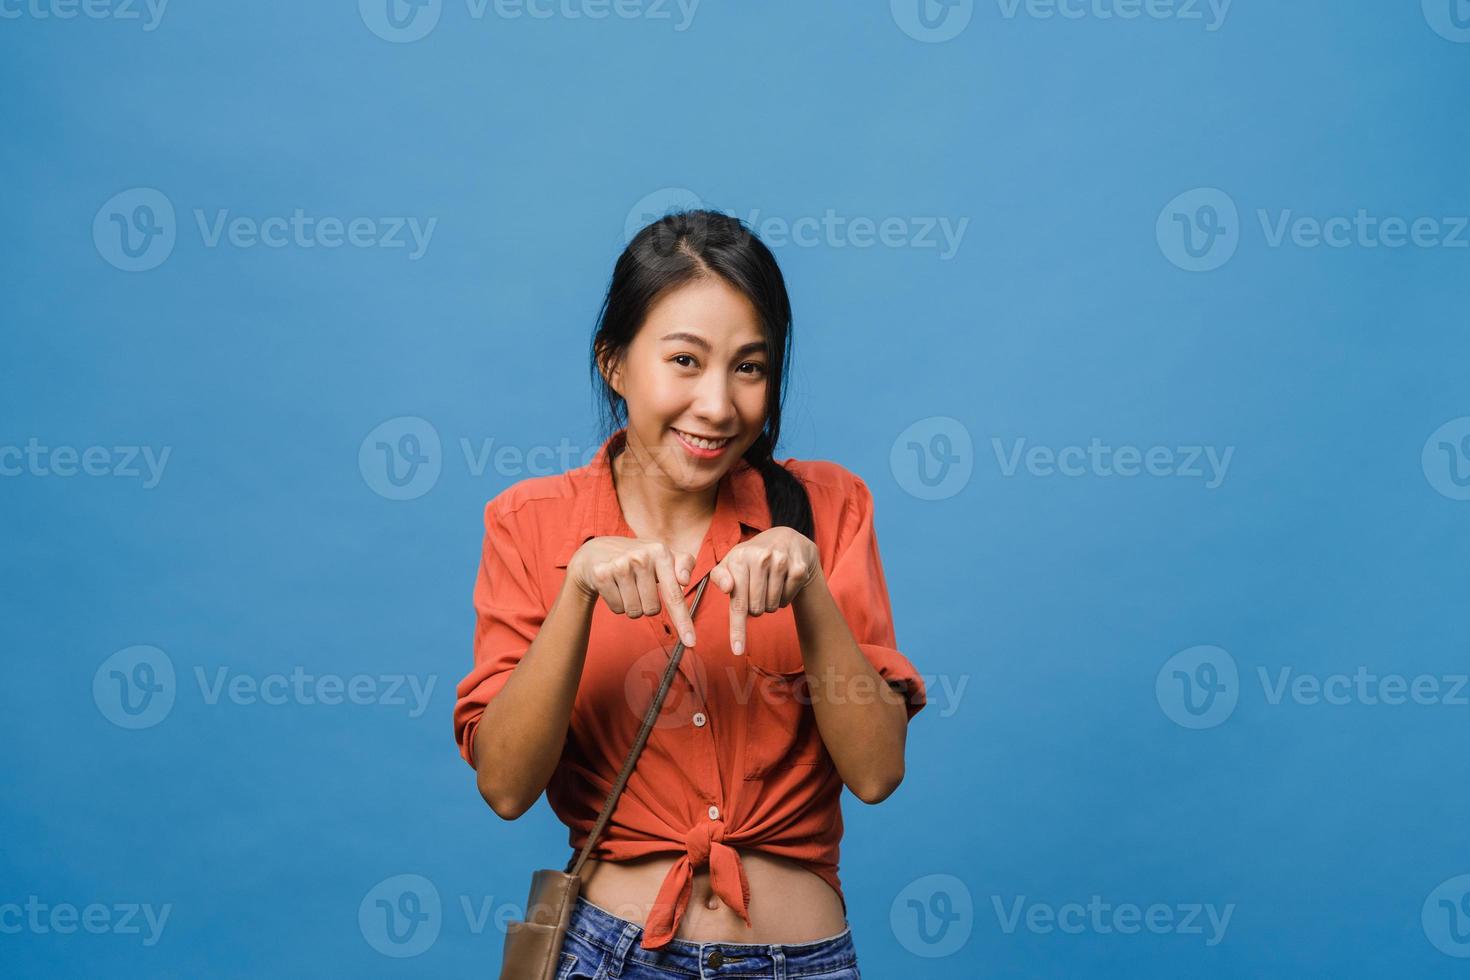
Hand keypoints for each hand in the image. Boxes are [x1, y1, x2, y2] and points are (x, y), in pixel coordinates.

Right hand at [569, 537, 698, 647]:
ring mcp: (620, 565)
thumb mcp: (663, 555)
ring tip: (626, 586)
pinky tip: (613, 586)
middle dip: (647, 605)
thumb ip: (684, 563)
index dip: (683, 621)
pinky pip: (617, 608)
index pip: (674, 595)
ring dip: (632, 605)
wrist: (597, 551)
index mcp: (660, 552)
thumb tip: (685, 580)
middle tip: (640, 587)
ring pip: (634, 611)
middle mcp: (641, 557)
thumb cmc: (638, 557)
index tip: (691, 642)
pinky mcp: (601, 574)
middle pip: (652, 609)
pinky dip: (617, 603)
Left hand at [710, 527, 820, 654]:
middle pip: (756, 609)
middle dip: (755, 607)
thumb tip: (727, 588)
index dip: (737, 629)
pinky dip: (783, 598)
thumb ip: (720, 576)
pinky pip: (787, 600)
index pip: (737, 602)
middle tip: (757, 591)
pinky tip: (782, 583)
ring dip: (769, 603)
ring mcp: (782, 561)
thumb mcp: (732, 562)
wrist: (786, 539)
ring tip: (769, 585)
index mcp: (739, 557)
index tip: (737, 650)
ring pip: (772, 607)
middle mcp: (760, 557)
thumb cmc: (752, 557)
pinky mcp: (799, 568)